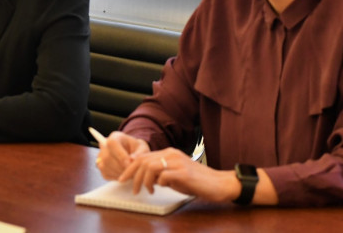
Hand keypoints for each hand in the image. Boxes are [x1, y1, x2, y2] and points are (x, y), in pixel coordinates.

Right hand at [96, 131, 149, 179]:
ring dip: (118, 173)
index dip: (120, 155)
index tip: (129, 163)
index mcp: (115, 137)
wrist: (133, 153)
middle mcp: (104, 145)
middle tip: (131, 172)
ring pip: (104, 166)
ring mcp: (100, 156)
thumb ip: (139, 153)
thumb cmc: (137, 149)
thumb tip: (132, 160)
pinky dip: (115, 177)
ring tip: (129, 174)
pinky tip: (124, 175)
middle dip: (120, 167)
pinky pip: (105, 174)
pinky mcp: (100, 166)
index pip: (112, 143)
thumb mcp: (142, 148)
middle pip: (107, 157)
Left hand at [119, 148, 241, 201]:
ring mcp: (178, 162)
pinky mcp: (183, 173)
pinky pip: (163, 176)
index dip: (130, 167)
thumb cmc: (196, 181)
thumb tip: (145, 178)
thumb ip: (160, 173)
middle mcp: (172, 154)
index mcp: (169, 153)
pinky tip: (160, 188)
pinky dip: (158, 183)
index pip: (143, 157)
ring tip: (146, 190)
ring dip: (144, 180)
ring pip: (150, 167)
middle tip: (131, 187)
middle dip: (133, 175)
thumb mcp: (174, 175)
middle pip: (143, 161)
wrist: (219, 184)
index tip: (123, 177)